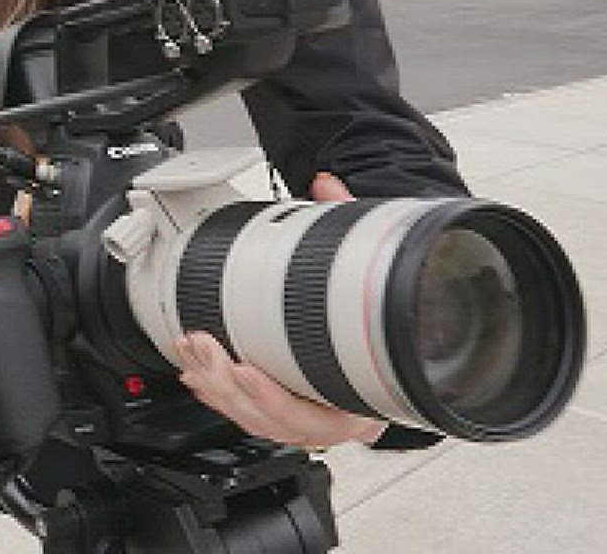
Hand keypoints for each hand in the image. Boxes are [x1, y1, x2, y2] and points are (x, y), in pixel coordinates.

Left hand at [173, 171, 383, 449]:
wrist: (412, 344)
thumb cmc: (395, 317)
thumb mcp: (378, 269)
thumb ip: (353, 225)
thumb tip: (325, 184)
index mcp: (367, 399)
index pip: (319, 415)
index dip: (275, 398)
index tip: (246, 369)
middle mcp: (339, 416)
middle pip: (275, 421)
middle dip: (230, 386)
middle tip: (204, 347)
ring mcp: (313, 419)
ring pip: (258, 422)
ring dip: (219, 389)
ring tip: (194, 353)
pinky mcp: (291, 414)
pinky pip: (251, 416)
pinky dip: (221, 397)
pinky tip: (199, 377)